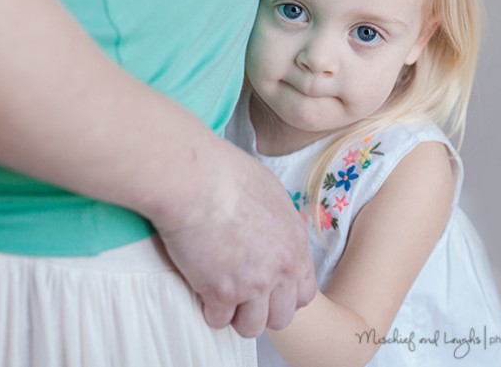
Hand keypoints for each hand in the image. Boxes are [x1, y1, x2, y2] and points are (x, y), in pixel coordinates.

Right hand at [153, 139, 316, 337]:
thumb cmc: (226, 174)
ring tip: (220, 296)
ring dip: (236, 315)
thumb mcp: (270, 193)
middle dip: (262, 310)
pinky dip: (208, 309)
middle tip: (242, 295)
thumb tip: (272, 231)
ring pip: (252, 327)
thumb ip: (278, 223)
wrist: (196, 180)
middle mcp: (281, 268)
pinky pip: (218, 320)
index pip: (305, 292)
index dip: (284, 294)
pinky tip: (201, 289)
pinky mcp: (222, 292)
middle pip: (282, 316)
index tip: (266, 288)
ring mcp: (253, 283)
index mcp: (295, 244)